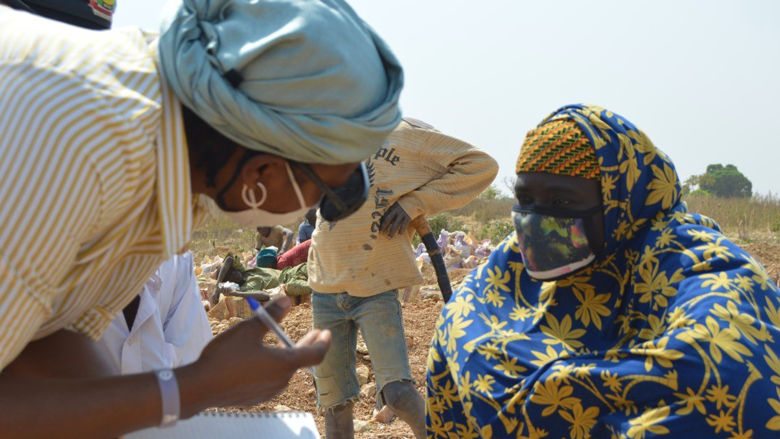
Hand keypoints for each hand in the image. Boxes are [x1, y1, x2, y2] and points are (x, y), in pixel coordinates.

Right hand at [190, 296, 329, 407]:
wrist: (200, 388)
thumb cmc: (226, 356)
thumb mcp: (249, 329)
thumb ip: (272, 315)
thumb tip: (287, 299)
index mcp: (284, 363)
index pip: (315, 354)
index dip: (323, 342)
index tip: (326, 332)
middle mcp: (281, 380)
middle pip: (301, 361)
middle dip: (308, 345)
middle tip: (314, 333)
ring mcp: (269, 391)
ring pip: (285, 371)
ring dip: (288, 356)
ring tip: (283, 343)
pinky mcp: (256, 397)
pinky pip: (271, 379)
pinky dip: (274, 367)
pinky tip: (262, 359)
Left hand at [379, 202, 409, 237]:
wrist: (415, 199)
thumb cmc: (405, 204)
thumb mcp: (397, 205)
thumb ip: (393, 211)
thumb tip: (387, 220)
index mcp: (393, 207)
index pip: (385, 215)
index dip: (381, 222)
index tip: (379, 227)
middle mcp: (396, 210)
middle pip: (388, 219)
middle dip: (384, 226)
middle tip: (381, 233)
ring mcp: (402, 213)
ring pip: (395, 223)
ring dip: (392, 231)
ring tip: (389, 237)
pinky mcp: (408, 216)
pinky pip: (404, 224)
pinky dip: (401, 229)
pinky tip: (399, 234)